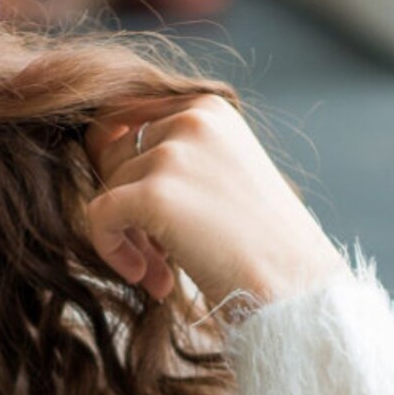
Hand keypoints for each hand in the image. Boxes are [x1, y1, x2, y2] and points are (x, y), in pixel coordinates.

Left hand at [82, 93, 350, 312]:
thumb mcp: (222, 173)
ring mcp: (172, 154)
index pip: (128, 120)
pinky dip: (111, 250)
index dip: (126, 169)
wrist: (296, 286)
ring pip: (107, 189)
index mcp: (209, 108)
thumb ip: (173, 154)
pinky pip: (99, 217)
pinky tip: (148, 279)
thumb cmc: (263, 242)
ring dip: (127, 236)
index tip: (149, 214)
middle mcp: (191, 119)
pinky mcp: (154, 194)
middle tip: (158, 253)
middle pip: (115, 156)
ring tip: (161, 272)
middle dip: (128, 206)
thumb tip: (97, 145)